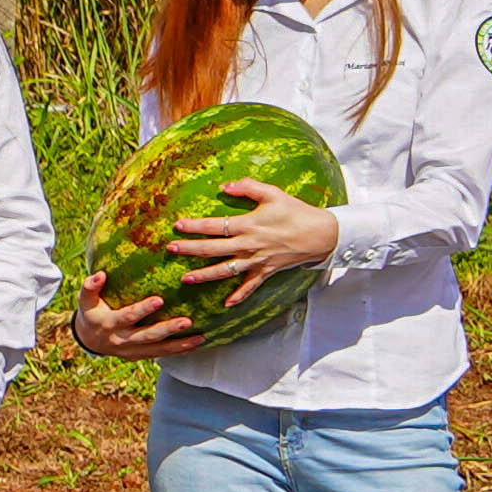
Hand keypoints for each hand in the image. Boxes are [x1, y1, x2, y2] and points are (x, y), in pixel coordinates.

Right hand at [69, 267, 199, 361]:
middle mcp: (121, 340)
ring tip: (200, 338)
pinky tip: (196, 345)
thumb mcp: (85, 300)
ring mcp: (132, 351)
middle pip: (147, 336)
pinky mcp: (140, 356)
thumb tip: (100, 274)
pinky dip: (179, 351)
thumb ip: (90, 287)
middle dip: (168, 330)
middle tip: (187, 321)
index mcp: (109, 324)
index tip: (159, 300)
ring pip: (158, 350)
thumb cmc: (91, 313)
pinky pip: (161, 354)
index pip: (128, 317)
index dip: (143, 310)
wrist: (89, 340)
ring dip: (180, 345)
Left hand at [163, 177, 338, 287]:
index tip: (177, 225)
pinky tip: (226, 304)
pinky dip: (239, 296)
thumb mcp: (273, 194)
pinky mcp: (266, 271)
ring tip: (185, 279)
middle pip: (213, 250)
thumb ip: (248, 188)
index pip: (214, 226)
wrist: (321, 234)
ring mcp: (257, 261)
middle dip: (190, 250)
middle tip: (170, 250)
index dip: (194, 226)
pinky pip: (250, 287)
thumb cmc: (295, 212)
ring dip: (205, 276)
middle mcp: (249, 245)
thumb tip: (224, 186)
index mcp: (248, 225)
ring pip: (226, 271)